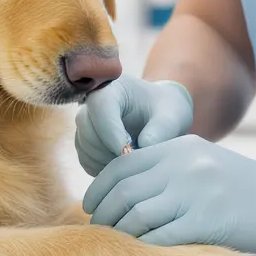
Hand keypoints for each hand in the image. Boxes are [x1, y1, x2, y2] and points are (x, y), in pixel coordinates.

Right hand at [74, 75, 193, 176]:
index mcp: (113, 87)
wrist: (159, 116)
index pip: (99, 106)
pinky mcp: (84, 141)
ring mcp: (85, 122)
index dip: (111, 132)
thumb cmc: (165, 112)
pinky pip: (86, 160)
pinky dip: (102, 168)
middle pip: (86, 128)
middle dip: (109, 150)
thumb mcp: (172, 118)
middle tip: (134, 160)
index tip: (129, 152)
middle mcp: (92, 102)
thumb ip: (160, 131)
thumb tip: (142, 147)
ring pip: (84, 146)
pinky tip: (123, 166)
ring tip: (132, 162)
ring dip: (106, 161)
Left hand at [82, 135, 255, 255]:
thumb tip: (121, 191)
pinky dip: (146, 246)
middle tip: (98, 230)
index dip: (99, 188)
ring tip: (117, 243)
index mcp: (178, 147)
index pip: (122, 165)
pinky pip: (162, 237)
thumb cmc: (241, 186)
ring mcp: (195, 192)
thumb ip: (165, 168)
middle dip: (103, 214)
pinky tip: (143, 253)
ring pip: (137, 215)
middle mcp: (183, 165)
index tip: (91, 206)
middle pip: (124, 191)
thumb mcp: (201, 161)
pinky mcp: (207, 221)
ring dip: (121, 233)